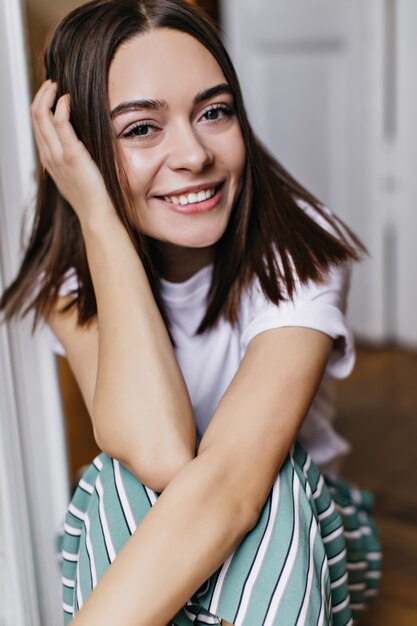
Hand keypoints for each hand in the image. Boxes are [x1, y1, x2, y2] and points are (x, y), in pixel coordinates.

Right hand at [30, 80, 115, 224]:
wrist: (97, 214)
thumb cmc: (92, 197)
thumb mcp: (75, 175)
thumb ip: (71, 159)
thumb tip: (76, 145)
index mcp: (49, 159)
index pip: (36, 126)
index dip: (40, 105)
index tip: (51, 93)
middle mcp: (49, 156)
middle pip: (34, 117)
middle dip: (41, 95)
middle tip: (52, 83)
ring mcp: (58, 156)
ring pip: (41, 116)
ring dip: (48, 95)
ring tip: (57, 85)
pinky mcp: (71, 155)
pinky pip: (60, 123)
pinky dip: (62, 106)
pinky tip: (68, 99)